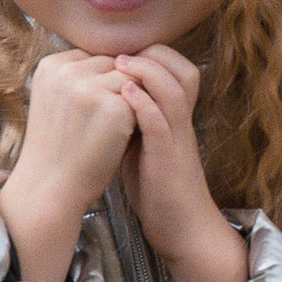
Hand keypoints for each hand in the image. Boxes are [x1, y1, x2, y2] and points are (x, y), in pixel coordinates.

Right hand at [0, 51, 135, 281]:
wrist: (52, 187)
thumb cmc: (59, 146)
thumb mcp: (58, 101)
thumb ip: (80, 77)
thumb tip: (120, 61)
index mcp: (50, 65)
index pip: (95, 59)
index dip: (101, 86)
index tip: (91, 113)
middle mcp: (67, 71)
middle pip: (114, 66)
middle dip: (117, 92)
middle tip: (104, 123)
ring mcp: (89, 87)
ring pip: (131, 82)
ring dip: (129, 104)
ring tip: (112, 130)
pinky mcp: (113, 106)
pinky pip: (141, 101)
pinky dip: (136, 119)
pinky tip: (120, 137)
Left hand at [114, 45, 247, 281]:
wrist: (182, 230)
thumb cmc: (158, 190)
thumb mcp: (143, 147)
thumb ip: (130, 121)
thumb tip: (99, 98)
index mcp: (175, 119)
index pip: (176, 70)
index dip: (152, 55)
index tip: (120, 54)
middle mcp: (181, 123)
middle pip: (182, 70)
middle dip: (153, 54)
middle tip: (121, 52)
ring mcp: (178, 139)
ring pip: (173, 90)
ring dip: (146, 71)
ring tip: (121, 63)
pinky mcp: (170, 158)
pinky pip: (162, 122)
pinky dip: (144, 103)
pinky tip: (125, 93)